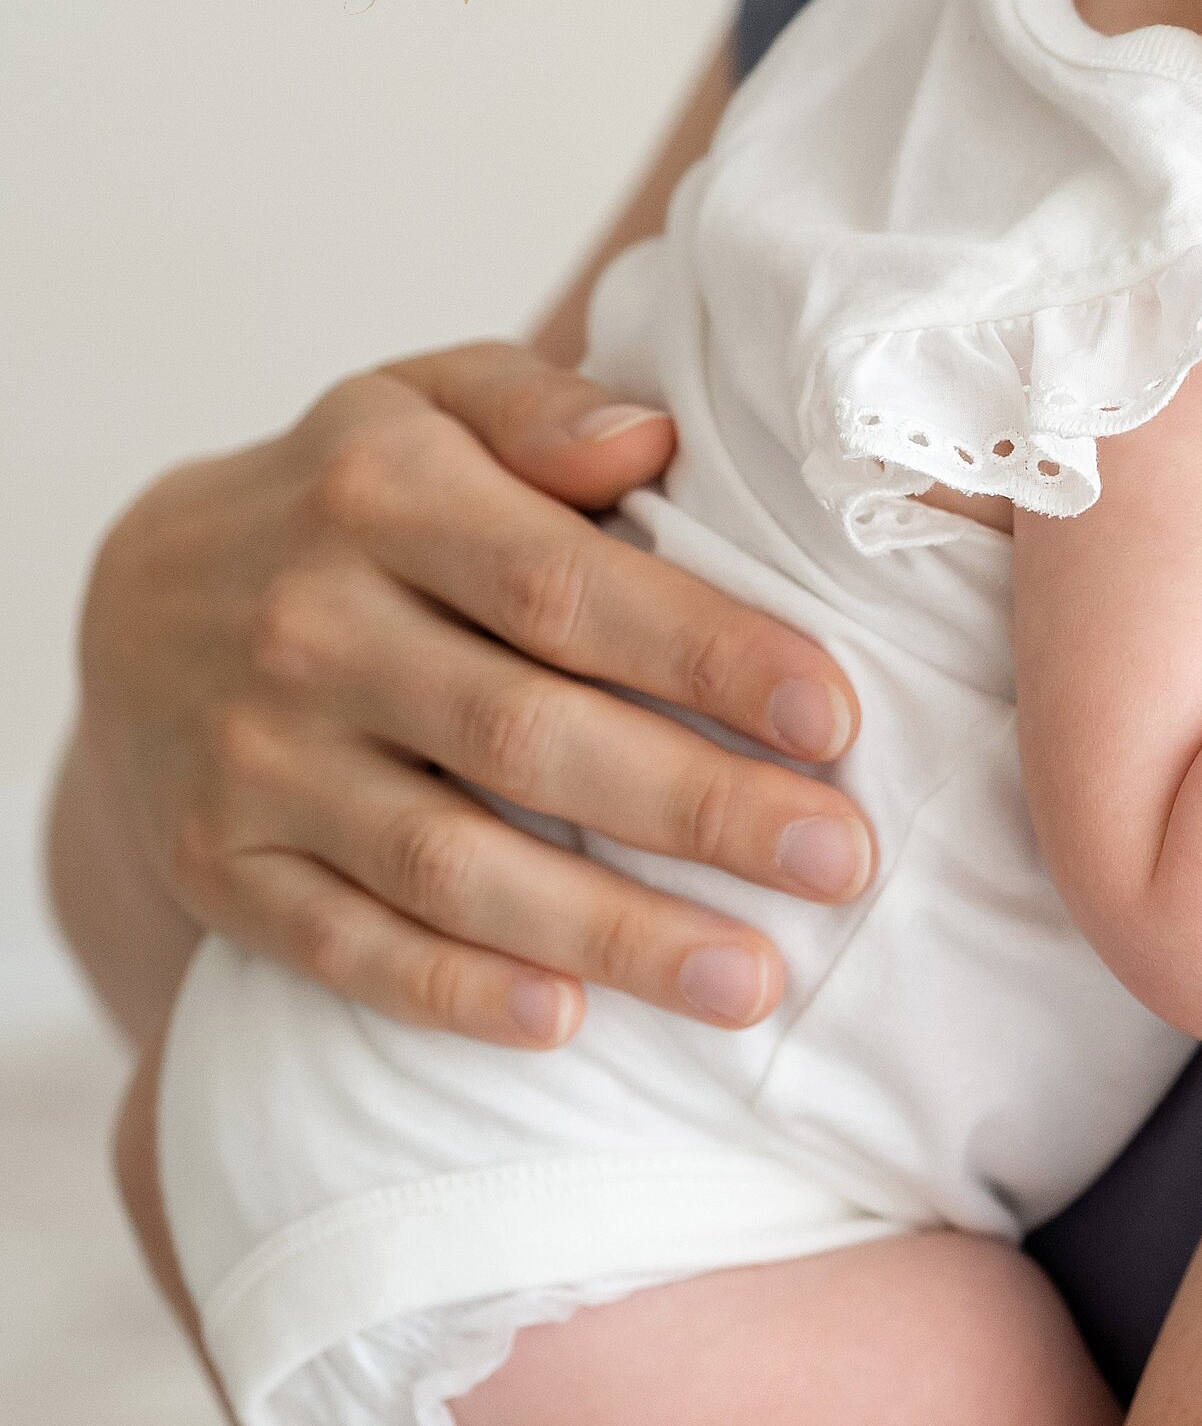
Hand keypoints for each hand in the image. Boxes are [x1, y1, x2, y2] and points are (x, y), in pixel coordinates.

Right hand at [77, 344, 873, 1046]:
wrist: (138, 598)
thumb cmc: (350, 497)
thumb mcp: (428, 402)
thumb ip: (541, 409)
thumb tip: (650, 436)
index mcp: (380, 494)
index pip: (566, 586)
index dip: (707, 656)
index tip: (837, 718)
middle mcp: (307, 626)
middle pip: (525, 734)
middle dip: (698, 808)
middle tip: (840, 863)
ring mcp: (254, 757)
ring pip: (447, 862)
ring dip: (608, 930)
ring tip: (750, 981)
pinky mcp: (217, 866)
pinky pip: (343, 945)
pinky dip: (454, 990)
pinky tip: (567, 1022)